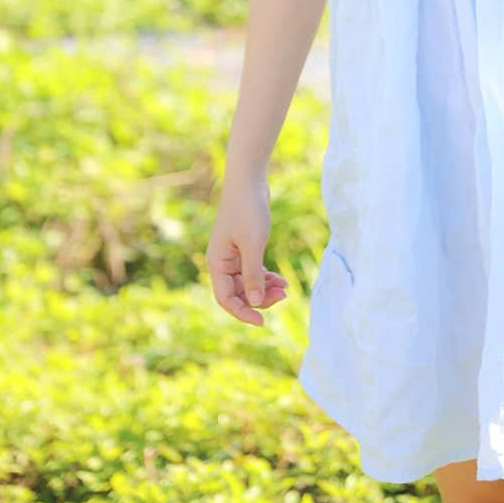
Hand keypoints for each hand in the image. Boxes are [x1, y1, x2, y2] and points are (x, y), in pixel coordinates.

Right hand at [206, 174, 288, 326]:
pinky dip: (266, 277)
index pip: (226, 299)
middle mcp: (221, 262)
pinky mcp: (244, 248)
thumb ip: (253, 275)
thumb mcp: (253, 244)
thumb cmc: (248, 210)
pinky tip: (281, 280)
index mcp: (217, 263)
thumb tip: (256, 303)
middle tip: (284, 295)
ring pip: (247, 283)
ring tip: (286, 288)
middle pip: (238, 293)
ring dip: (265, 289)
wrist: (249, 181)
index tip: (262, 321)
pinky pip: (252, 271)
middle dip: (259, 299)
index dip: (243, 313)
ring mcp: (232, 256)